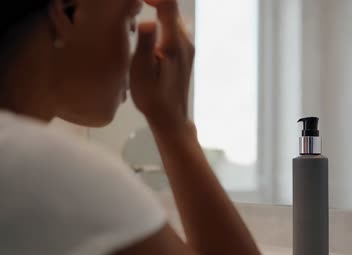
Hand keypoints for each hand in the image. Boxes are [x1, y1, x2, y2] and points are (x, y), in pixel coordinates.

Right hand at [130, 0, 194, 132]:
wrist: (171, 117)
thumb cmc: (152, 97)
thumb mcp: (142, 72)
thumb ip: (145, 44)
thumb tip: (147, 20)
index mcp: (174, 43)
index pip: (169, 5)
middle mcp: (185, 42)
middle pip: (173, 9)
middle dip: (156, 2)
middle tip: (135, 5)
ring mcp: (188, 48)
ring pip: (175, 19)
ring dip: (160, 12)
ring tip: (141, 13)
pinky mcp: (186, 55)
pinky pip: (176, 30)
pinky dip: (164, 23)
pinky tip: (152, 32)